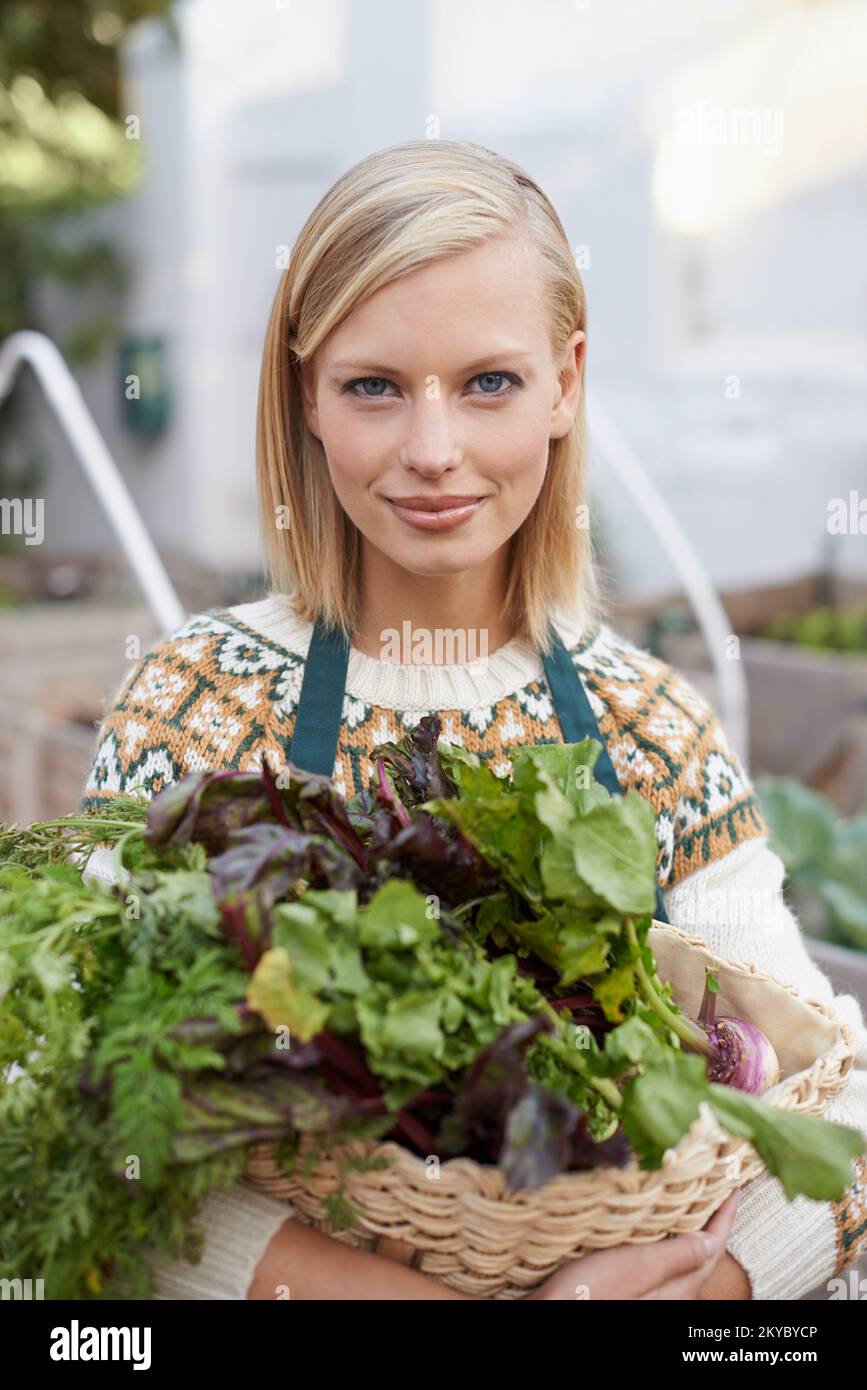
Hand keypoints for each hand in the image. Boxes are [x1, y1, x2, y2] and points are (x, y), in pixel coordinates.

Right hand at [530, 1189, 740, 1299]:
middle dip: (708, 1216)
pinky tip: (652, 1223)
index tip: (734, 1182)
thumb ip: (674, 1256)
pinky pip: (659, 1258)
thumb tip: (711, 1241)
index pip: (712, 1246)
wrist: (549, 1314)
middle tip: (713, 1182)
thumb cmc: (586, 1295)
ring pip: (679, 1254)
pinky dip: (664, 1234)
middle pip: (700, 1250)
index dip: (725, 1213)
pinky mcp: (630, 1289)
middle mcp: (668, 1294)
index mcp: (676, 1290)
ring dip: (686, 1224)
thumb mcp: (633, 1269)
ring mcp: (649, 1293)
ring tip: (688, 1194)